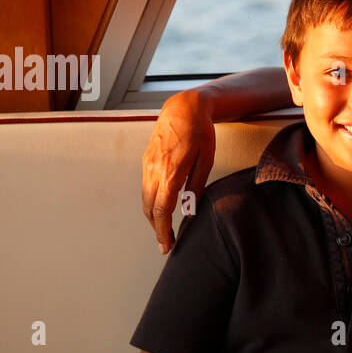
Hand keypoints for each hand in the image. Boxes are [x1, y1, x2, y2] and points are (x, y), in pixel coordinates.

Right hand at [142, 89, 215, 253]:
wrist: (183, 107)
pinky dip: (151, 202)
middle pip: (149, 208)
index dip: (163, 230)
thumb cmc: (200, 132)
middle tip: (167, 244)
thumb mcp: (206, 160)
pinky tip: (161, 208)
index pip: (161, 209)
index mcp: (171, 171)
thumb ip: (196, 186)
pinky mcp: (146, 160)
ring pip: (145, 199)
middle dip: (157, 229)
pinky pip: (145, 187)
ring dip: (152, 217)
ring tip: (165, 229)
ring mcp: (147, 164)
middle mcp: (154, 169)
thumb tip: (189, 210)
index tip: (167, 245)